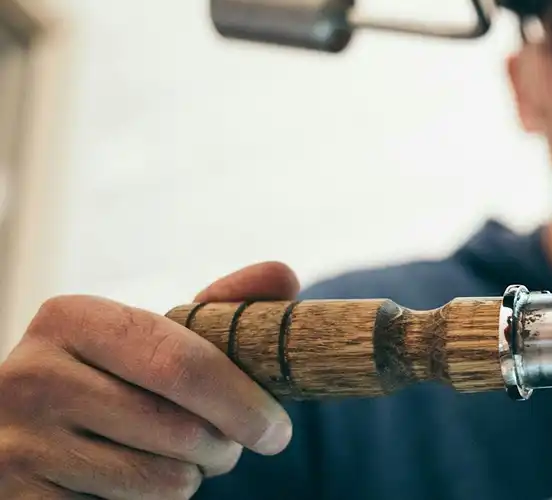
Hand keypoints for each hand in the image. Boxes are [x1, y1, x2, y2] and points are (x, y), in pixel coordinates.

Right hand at [0, 262, 299, 498]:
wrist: (17, 429)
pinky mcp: (21, 499)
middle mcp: (32, 376)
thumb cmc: (108, 378)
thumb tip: (283, 276)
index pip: (184, 365)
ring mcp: (18, 443)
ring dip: (188, 477)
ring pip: (162, 480)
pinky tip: (123, 480)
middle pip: (182, 430)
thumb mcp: (148, 336)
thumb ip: (217, 308)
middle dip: (224, 448)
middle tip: (228, 448)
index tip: (278, 431)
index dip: (243, 403)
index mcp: (71, 319)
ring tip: (168, 456)